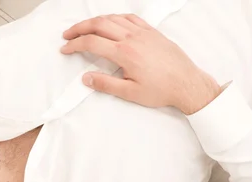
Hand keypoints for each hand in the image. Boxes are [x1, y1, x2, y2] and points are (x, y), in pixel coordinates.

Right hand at [60, 14, 221, 114]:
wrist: (187, 83)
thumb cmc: (161, 90)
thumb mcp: (130, 93)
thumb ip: (105, 84)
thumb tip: (86, 78)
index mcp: (125, 53)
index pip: (92, 43)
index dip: (75, 45)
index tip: (65, 49)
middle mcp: (132, 38)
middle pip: (99, 24)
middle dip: (80, 28)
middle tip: (68, 35)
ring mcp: (143, 32)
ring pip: (113, 18)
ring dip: (95, 21)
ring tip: (84, 28)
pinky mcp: (152, 32)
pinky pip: (129, 18)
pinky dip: (115, 17)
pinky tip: (110, 22)